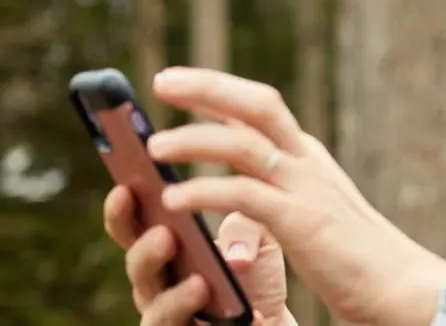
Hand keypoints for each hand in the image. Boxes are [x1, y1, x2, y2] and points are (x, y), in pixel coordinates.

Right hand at [103, 185, 288, 324]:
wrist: (270, 314)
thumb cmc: (254, 268)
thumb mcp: (257, 238)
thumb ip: (246, 230)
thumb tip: (237, 252)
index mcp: (164, 245)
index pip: (133, 226)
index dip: (123, 210)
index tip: (126, 187)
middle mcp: (156, 282)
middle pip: (138, 268)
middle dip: (146, 250)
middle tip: (164, 232)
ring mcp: (166, 314)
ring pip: (156, 309)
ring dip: (175, 294)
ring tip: (200, 281)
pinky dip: (197, 317)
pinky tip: (216, 305)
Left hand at [141, 67, 445, 324]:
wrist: (397, 284)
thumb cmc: (351, 257)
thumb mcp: (310, 211)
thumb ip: (276, 191)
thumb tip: (234, 183)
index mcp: (306, 157)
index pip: (258, 109)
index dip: (216, 90)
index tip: (174, 81)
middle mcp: (306, 161)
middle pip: (257, 105)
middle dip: (208, 87)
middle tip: (161, 81)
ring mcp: (306, 188)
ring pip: (244, 145)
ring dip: (194, 141)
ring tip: (153, 147)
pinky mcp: (302, 222)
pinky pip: (245, 197)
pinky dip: (206, 193)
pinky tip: (174, 201)